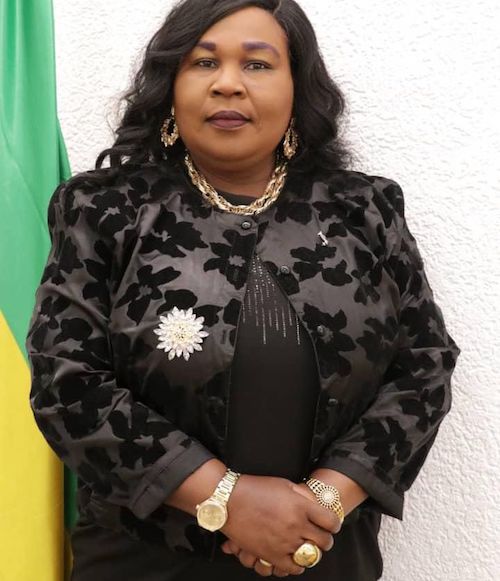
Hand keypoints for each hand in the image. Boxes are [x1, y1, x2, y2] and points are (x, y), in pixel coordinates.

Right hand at [221, 479, 338, 575]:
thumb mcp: (284, 484)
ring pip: (311, 556)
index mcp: (301, 506)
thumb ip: (303, 496)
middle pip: (324, 542)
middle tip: (321, 537)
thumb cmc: (256, 488)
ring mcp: (284, 541)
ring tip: (307, 546)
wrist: (230, 500)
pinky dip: (298, 565)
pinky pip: (293, 567)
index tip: (330, 525)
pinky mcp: (271, 554)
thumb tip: (317, 507)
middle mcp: (295, 525)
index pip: (331, 522)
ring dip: (312, 552)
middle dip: (325, 540)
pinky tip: (295, 557)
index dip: (334, 524)